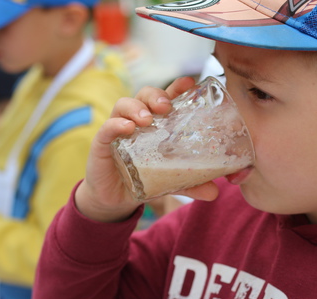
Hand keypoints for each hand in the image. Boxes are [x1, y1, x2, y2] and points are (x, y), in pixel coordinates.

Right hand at [75, 77, 218, 222]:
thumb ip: (191, 184)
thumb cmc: (143, 179)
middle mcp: (136, 120)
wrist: (115, 198)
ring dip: (136, 108)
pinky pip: (107, 128)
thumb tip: (214, 193)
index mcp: (156, 123)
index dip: (176, 87)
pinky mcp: (102, 143)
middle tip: (166, 106)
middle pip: (144, 95)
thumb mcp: (170, 182)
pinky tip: (126, 128)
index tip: (189, 82)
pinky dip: (116, 124)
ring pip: (124, 105)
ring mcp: (117, 129)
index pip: (166, 98)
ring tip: (146, 119)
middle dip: (156, 95)